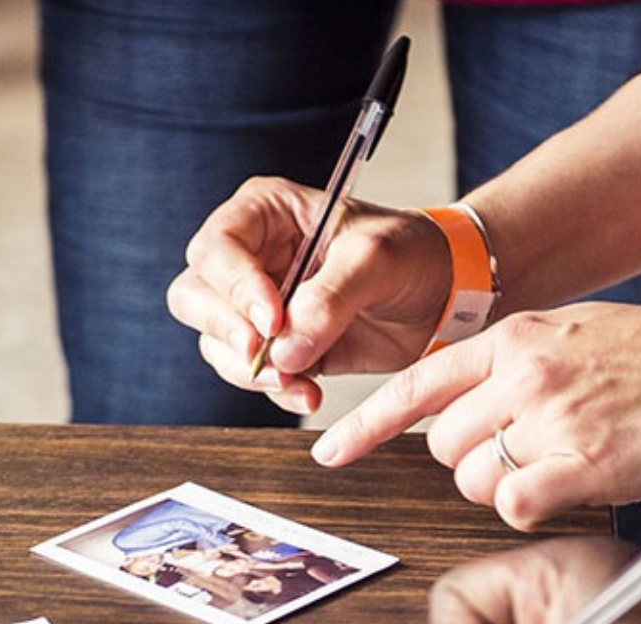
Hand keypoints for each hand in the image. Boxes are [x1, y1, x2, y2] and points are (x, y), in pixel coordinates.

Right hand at [166, 177, 451, 415]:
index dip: (235, 286)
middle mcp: (250, 257)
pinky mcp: (276, 347)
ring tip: (299, 381)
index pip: (217, 247)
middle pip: (195, 296)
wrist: (446, 294)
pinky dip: (276, 390)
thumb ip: (331, 297)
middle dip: (227, 331)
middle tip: (264, 353)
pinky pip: (251, 375)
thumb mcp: (378, 259)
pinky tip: (310, 394)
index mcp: (266, 212)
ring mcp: (256, 306)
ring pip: (216, 342)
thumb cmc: (413, 253)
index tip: (273, 319)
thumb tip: (285, 349)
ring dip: (251, 370)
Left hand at [311, 303, 640, 530]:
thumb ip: (518, 367)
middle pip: (444, 447)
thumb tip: (471, 410)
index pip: (417, 382)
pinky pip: (515, 506)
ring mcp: (550, 415)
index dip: (366, 425)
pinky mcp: (581, 462)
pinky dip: (537, 508)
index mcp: (516, 336)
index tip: (329, 454)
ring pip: (476, 481)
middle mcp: (522, 372)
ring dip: (511, 489)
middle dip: (478, 463)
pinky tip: (578, 486)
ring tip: (571, 463)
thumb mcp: (579, 337)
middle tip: (538, 455)